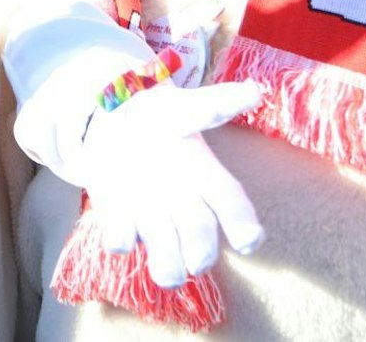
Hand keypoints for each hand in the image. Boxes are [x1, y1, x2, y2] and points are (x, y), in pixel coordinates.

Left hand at [71, 80, 263, 287]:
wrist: (110, 122)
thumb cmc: (156, 117)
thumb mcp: (182, 107)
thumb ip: (213, 104)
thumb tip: (255, 91)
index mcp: (204, 175)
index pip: (231, 203)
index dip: (243, 225)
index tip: (249, 242)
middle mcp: (184, 204)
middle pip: (200, 236)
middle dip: (201, 252)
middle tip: (198, 262)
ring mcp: (153, 217)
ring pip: (167, 252)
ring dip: (167, 265)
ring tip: (168, 275)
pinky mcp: (121, 221)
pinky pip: (122, 239)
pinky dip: (121, 239)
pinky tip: (119, 234)